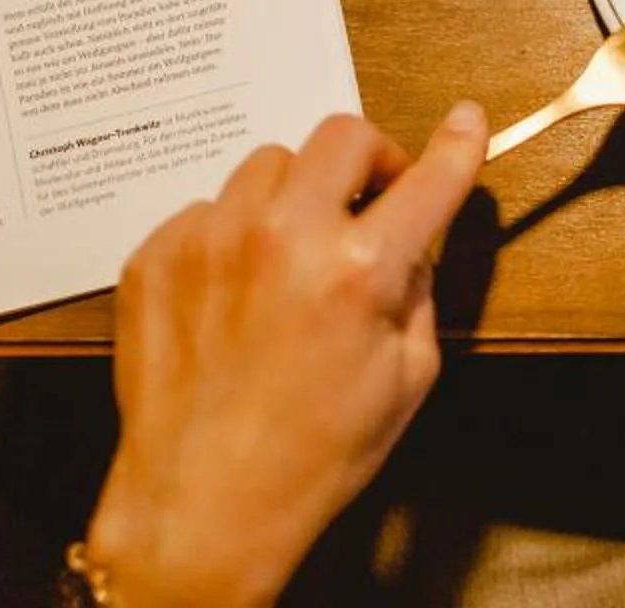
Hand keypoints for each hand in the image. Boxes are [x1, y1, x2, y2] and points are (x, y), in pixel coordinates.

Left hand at [86, 104, 487, 607]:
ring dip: (294, 196)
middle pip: (342, 136)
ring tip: (290, 255)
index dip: (456, 145)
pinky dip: (232, 234)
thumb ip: (416, 292)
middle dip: (369, 160)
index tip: (467, 121)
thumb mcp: (406, 380)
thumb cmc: (314, 455)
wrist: (200, 504)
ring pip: (269, 166)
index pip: (428, 180)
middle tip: (369, 201)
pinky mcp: (157, 254)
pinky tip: (234, 291)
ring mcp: (211, 238)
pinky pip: (208, 208)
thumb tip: (413, 239)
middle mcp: (283, 236)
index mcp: (358, 270)